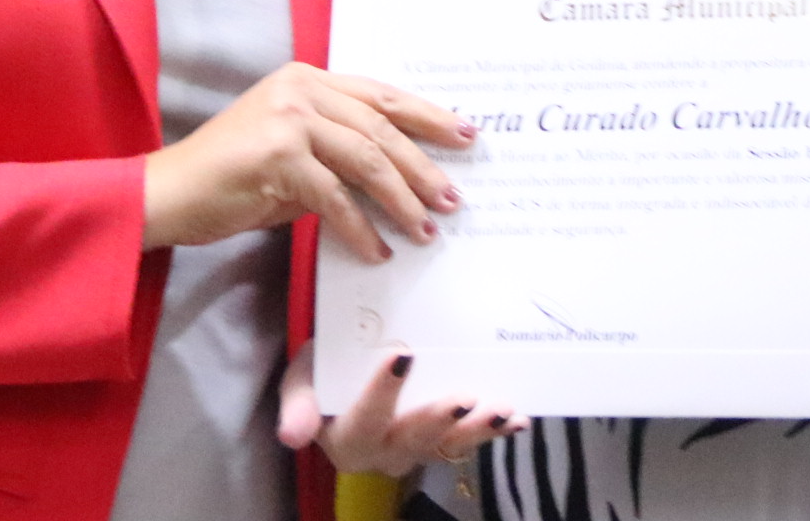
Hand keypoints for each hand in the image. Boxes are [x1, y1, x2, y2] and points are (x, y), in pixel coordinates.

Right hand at [142, 63, 471, 257]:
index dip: (426, 115)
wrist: (167, 194)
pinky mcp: (278, 157)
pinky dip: (361, 229)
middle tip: (452, 196)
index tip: (464, 133)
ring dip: (402, 201)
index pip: (380, 95)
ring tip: (426, 228)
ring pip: (367, 161)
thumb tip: (397, 177)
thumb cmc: (229, 178)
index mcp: (307, 78)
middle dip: (423, 166)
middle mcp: (300, 89)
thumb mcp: (291, 151)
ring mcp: (289, 119)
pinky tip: (377, 250)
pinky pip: (336, 199)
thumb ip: (336, 150)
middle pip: (382, 127)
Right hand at [277, 344, 524, 474]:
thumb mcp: (301, 380)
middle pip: (412, 441)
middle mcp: (383, 454)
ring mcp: (416, 451)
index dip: (382, 394)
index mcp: (347, 442)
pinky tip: (518, 420)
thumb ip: (299, 405)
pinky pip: (468, 442)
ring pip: (447, 447)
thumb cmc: (323, 371)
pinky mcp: (441, 444)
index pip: (363, 422)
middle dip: (438, 421)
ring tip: (501, 411)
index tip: (403, 355)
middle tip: (462, 398)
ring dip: (476, 431)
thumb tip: (291, 436)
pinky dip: (494, 432)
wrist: (343, 372)